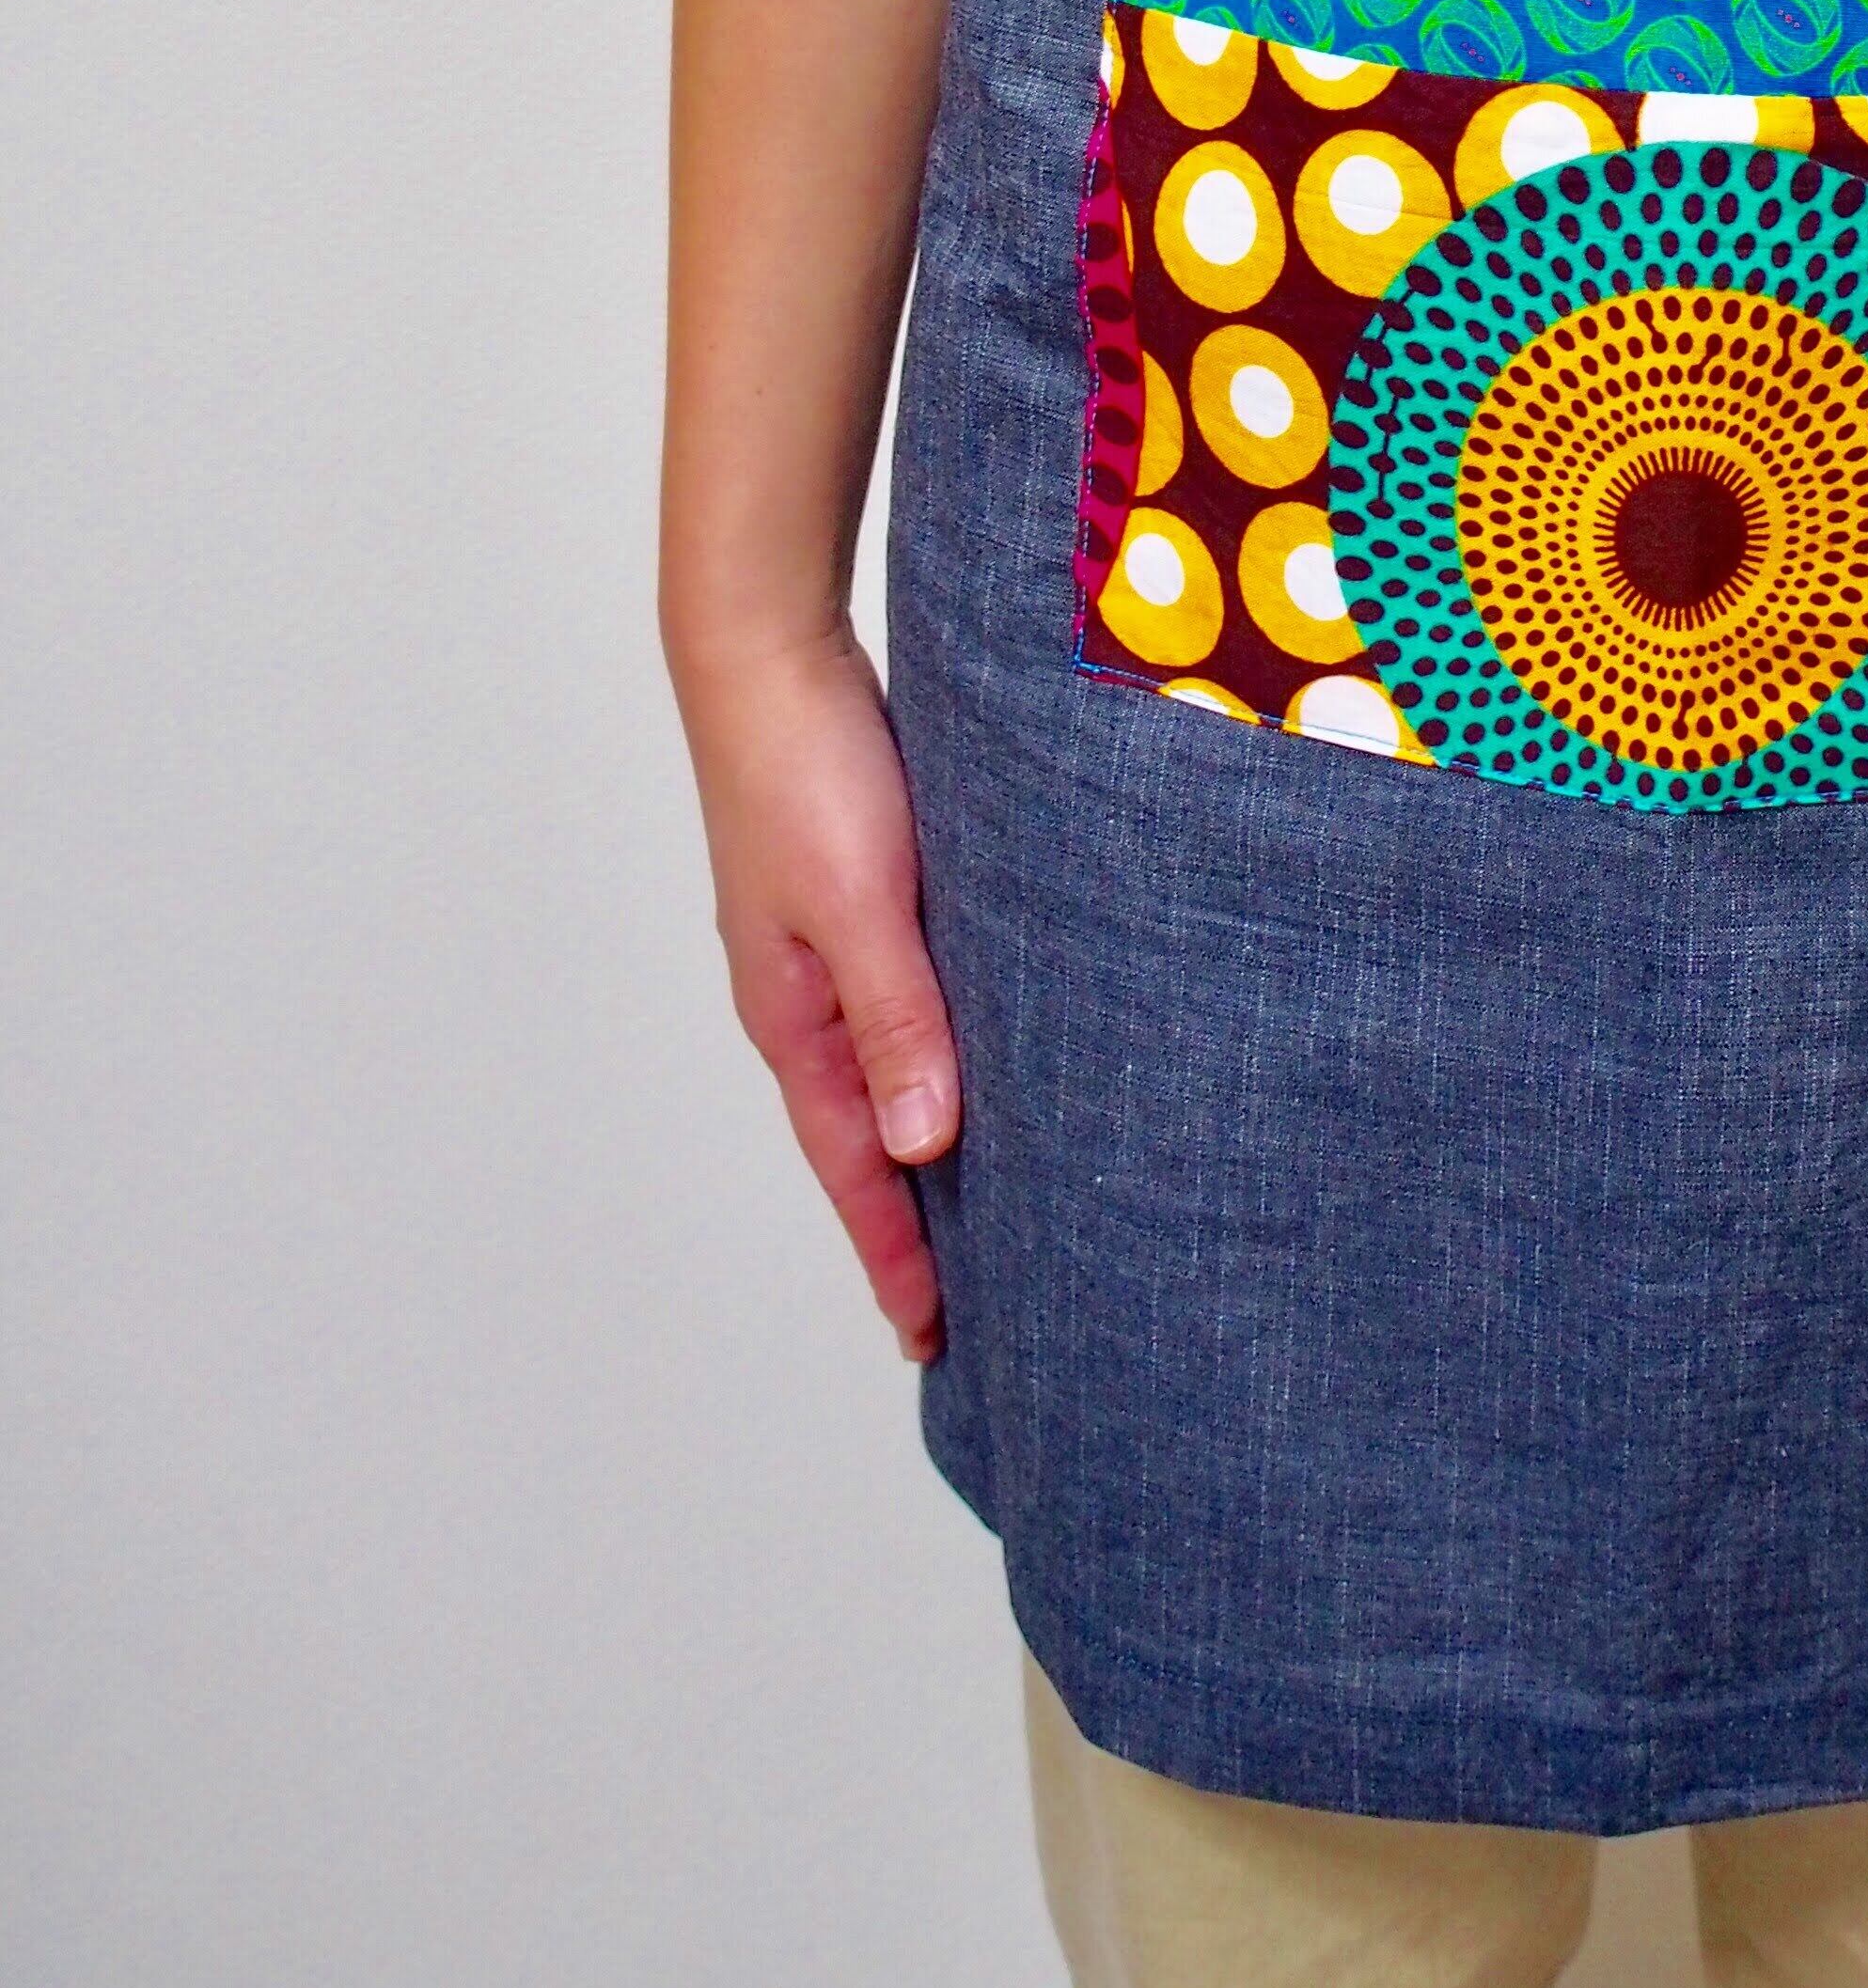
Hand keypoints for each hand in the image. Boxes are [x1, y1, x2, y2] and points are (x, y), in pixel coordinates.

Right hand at [678, 629, 960, 1356]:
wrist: (766, 650)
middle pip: (863, 1136)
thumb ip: (897, 1019)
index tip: (933, 1337)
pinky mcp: (855, 894)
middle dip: (908, 1222)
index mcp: (794, 1015)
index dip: (896, 1252)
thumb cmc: (809, 770)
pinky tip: (976, 1061)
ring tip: (981, 1205)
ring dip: (922, 1142)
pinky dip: (931, 1056)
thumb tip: (921, 1146)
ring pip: (883, 1072)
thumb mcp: (862, 903)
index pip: (853, 1165)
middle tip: (963, 1308)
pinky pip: (900, 1005)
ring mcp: (824, 946)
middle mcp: (803, 995)